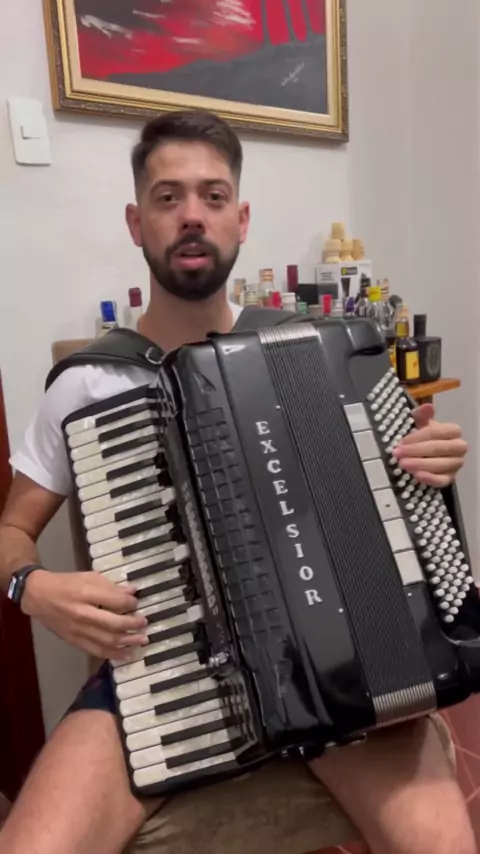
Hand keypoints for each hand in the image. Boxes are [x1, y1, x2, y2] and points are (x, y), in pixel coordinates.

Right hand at [21, 570, 147, 660]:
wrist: (38, 596)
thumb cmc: (66, 583)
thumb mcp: (88, 577)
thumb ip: (110, 586)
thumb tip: (132, 593)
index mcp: (86, 594)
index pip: (115, 602)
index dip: (131, 604)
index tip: (137, 604)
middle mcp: (82, 614)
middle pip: (113, 624)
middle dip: (133, 625)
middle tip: (144, 624)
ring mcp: (77, 630)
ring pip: (107, 641)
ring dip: (127, 642)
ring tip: (142, 641)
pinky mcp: (73, 641)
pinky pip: (96, 651)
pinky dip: (113, 654)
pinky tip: (127, 654)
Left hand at [393, 403, 467, 487]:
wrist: (428, 454)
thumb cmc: (424, 437)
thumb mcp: (421, 424)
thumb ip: (422, 415)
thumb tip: (428, 406)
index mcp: (453, 431)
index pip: (436, 433)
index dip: (417, 437)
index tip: (401, 442)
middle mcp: (459, 447)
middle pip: (438, 449)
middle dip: (415, 451)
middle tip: (398, 453)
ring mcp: (456, 464)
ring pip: (440, 465)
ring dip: (419, 464)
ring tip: (403, 464)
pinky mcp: (451, 479)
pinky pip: (442, 481)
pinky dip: (429, 478)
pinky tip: (416, 475)